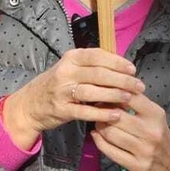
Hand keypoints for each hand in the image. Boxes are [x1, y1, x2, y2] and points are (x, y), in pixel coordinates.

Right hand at [1, 49, 144, 150]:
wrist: (31, 104)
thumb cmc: (58, 83)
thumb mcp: (71, 68)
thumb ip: (92, 65)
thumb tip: (122, 65)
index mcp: (71, 58)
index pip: (98, 56)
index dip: (117, 62)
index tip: (133, 70)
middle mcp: (66, 71)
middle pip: (98, 74)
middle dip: (122, 80)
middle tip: (138, 86)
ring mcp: (62, 91)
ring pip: (92, 91)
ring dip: (113, 95)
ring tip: (129, 98)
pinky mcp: (61, 109)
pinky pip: (85, 111)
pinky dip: (101, 113)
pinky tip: (115, 115)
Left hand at [91, 90, 169, 170]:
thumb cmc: (158, 135)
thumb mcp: (153, 115)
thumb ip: (136, 103)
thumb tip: (111, 91)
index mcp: (156, 115)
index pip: (130, 97)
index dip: (113, 94)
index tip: (105, 94)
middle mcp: (151, 132)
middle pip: (116, 117)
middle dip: (102, 111)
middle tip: (97, 109)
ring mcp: (144, 150)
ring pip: (111, 134)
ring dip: (99, 126)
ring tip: (98, 122)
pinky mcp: (136, 166)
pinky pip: (110, 151)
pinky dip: (99, 141)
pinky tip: (97, 135)